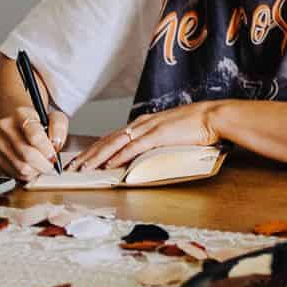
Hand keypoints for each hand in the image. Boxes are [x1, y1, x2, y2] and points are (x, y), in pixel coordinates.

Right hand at [0, 104, 68, 182]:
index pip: (34, 136)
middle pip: (27, 154)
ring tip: (44, 165)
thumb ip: (59, 127)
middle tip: (52, 165)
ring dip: (37, 171)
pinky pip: (15, 173)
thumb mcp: (54, 116)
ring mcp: (0, 143)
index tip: (54, 155)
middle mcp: (6, 128)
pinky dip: (28, 174)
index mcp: (22, 114)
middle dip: (44, 164)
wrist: (18, 121)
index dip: (47, 149)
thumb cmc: (39, 120)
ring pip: (21, 167)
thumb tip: (55, 144)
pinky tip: (34, 167)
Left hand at [67, 103, 220, 171]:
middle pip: (108, 140)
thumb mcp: (170, 132)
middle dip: (88, 155)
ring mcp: (149, 128)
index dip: (95, 149)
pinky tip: (107, 166)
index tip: (82, 160)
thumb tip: (143, 156)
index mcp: (144, 123)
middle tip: (72, 168)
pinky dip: (117, 157)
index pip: (112, 137)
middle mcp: (142, 124)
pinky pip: (132, 148)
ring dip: (96, 158)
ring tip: (82, 169)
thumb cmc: (197, 125)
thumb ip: (156, 141)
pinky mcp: (158, 135)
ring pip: (115, 143)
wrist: (214, 116)